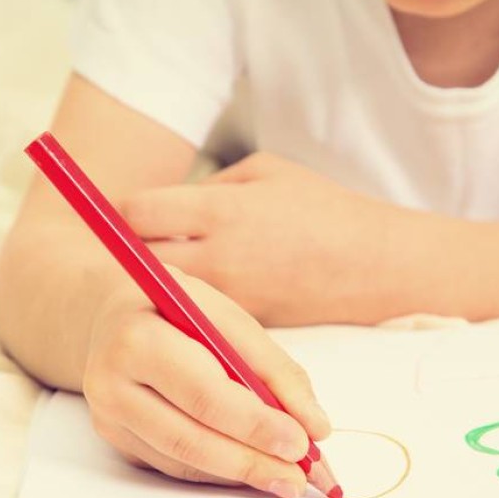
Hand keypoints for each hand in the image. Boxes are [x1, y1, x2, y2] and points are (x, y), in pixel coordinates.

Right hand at [82, 273, 331, 497]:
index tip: (302, 442)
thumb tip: (315, 426)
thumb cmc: (179, 311)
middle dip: (253, 461)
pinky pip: (175, 466)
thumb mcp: (228, 318)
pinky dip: (220, 472)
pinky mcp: (117, 441)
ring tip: (286, 479)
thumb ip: (274, 369)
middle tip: (300, 476)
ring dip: (241, 475)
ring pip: (183, 461)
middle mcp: (111, 382)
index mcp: (139, 338)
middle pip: (190, 438)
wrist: (115, 315)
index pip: (204, 394)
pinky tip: (252, 470)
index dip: (256, 424)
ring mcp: (109, 418)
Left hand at [122, 153, 392, 324]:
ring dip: (159, 284)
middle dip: (131, 252)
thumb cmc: (323, 209)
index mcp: (220, 212)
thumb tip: (171, 205)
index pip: (136, 213)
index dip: (122, 211)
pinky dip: (194, 306)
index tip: (125, 212)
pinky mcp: (244, 325)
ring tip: (166, 270)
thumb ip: (211, 187)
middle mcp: (218, 259)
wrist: (376, 267)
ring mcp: (230, 298)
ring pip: (165, 295)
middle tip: (136, 246)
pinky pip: (201, 315)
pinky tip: (204, 296)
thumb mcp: (266, 172)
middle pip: (137, 262)